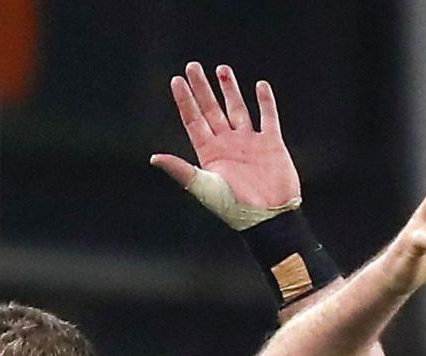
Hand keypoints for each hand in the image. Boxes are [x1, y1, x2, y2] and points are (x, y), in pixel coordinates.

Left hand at [151, 63, 303, 228]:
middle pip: (211, 109)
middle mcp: (227, 144)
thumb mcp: (204, 187)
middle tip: (193, 66)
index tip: (177, 80)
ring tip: (222, 69)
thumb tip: (153, 158)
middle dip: (202, 88)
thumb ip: (180, 170)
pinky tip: (260, 86)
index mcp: (209, 153)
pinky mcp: (271, 144)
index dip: (185, 101)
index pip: (193, 120)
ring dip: (230, 89)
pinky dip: (265, 102)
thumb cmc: (234, 207)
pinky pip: (268, 117)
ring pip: (237, 109)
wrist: (269, 218)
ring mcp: (249, 143)